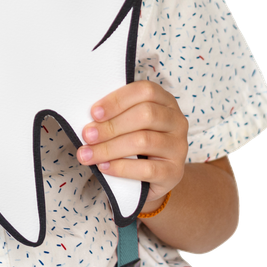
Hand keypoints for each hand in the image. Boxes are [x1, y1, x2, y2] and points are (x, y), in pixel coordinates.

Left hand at [78, 80, 188, 205]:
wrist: (153, 176)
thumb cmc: (134, 138)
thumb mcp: (127, 120)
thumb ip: (114, 113)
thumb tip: (88, 117)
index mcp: (164, 100)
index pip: (145, 91)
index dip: (117, 100)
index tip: (94, 113)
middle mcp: (176, 121)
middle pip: (146, 115)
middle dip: (111, 126)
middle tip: (87, 135)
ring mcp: (179, 147)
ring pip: (144, 141)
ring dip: (110, 148)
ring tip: (88, 154)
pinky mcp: (175, 172)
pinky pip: (147, 169)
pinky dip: (121, 167)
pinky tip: (104, 167)